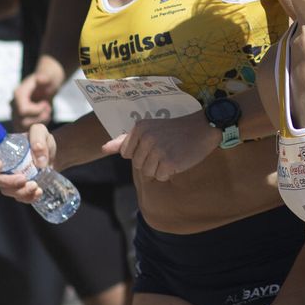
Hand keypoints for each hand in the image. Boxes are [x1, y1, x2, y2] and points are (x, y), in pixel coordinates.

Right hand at [0, 122, 55, 204]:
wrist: (52, 156)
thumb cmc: (41, 141)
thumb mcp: (41, 132)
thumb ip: (38, 138)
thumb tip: (39, 159)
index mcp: (1, 147)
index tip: (0, 165)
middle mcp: (1, 164)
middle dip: (7, 181)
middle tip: (23, 179)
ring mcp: (9, 178)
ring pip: (5, 190)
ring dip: (19, 191)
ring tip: (35, 186)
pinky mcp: (19, 189)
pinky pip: (18, 197)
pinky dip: (28, 197)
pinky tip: (38, 192)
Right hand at [11, 70, 60, 130]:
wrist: (47, 83)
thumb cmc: (48, 78)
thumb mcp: (49, 76)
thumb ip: (44, 77)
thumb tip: (40, 79)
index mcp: (18, 93)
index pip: (23, 110)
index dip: (37, 111)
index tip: (45, 104)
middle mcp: (14, 104)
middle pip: (23, 121)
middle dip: (39, 118)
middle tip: (47, 108)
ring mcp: (16, 114)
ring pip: (24, 128)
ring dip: (39, 122)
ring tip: (46, 112)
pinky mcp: (20, 121)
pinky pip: (26, 130)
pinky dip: (37, 126)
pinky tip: (43, 117)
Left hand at [106, 112, 220, 180]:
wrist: (202, 128)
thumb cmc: (174, 131)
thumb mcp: (148, 129)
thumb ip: (124, 140)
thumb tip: (102, 148)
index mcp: (139, 128)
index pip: (127, 154)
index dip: (142, 153)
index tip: (155, 143)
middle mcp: (146, 137)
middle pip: (138, 165)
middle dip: (151, 162)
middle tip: (166, 148)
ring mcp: (158, 150)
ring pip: (148, 173)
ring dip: (160, 168)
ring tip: (172, 153)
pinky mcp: (169, 161)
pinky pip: (161, 177)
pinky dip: (170, 172)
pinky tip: (178, 159)